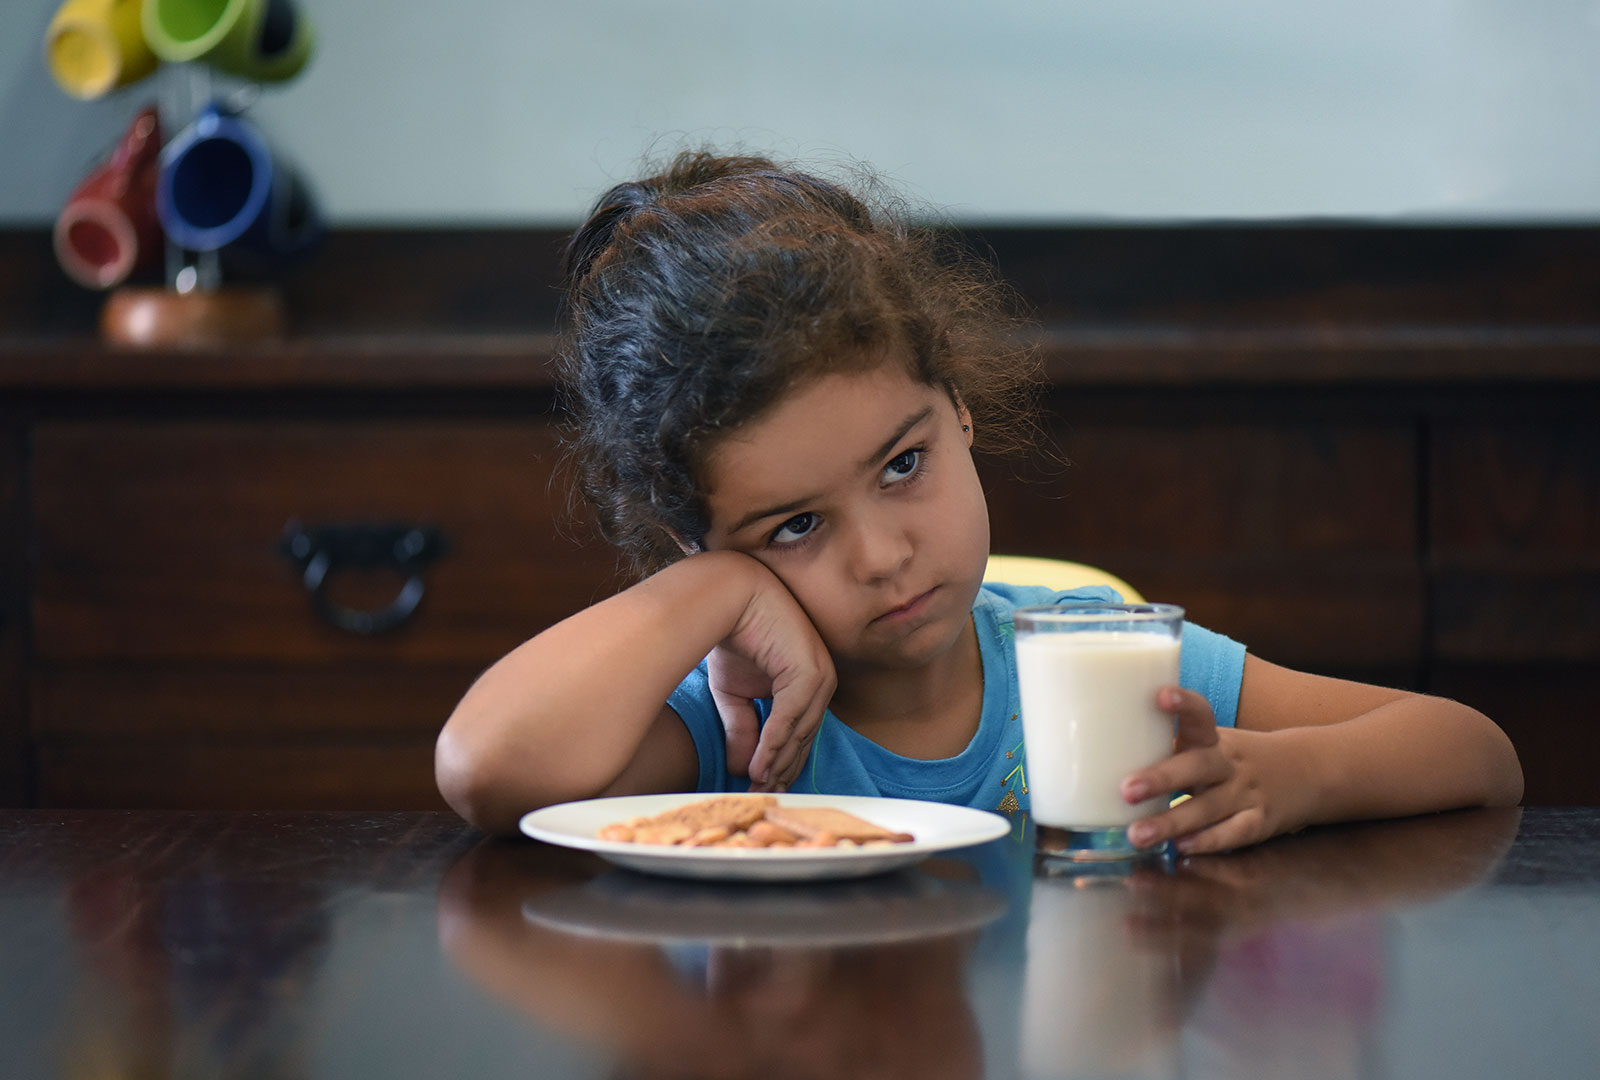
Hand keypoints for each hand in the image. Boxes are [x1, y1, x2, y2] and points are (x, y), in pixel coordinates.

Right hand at [708, 573, 835, 791]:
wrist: (725, 595)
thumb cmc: (731, 635)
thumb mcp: (734, 693)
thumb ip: (743, 727)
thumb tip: (744, 768)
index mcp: (810, 683)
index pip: (800, 732)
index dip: (781, 762)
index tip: (763, 789)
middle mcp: (821, 680)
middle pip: (803, 737)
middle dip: (782, 770)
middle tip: (763, 798)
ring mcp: (819, 674)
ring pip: (799, 732)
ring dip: (778, 763)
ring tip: (758, 787)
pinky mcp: (808, 671)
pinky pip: (790, 717)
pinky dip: (773, 744)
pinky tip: (758, 766)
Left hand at [1119, 687, 1306, 854]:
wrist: (1307, 772)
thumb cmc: (1233, 759)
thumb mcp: (1209, 743)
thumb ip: (1166, 744)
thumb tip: (1095, 746)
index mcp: (1214, 739)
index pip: (1201, 715)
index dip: (1183, 704)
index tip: (1159, 694)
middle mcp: (1229, 764)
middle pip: (1197, 766)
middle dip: (1161, 778)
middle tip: (1125, 789)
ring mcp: (1246, 794)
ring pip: (1208, 808)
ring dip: (1171, 822)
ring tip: (1137, 835)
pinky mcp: (1259, 823)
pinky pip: (1233, 834)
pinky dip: (1209, 842)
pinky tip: (1181, 849)